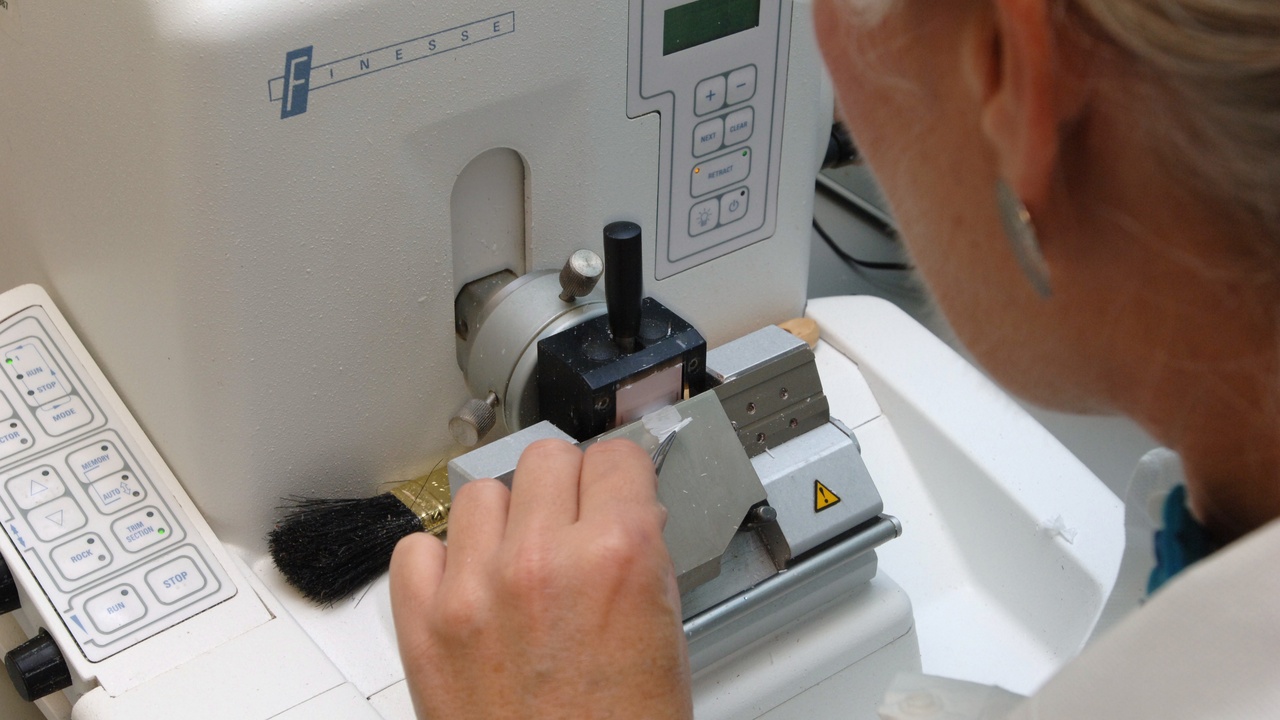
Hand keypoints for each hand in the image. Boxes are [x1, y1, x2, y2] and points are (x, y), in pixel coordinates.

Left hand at [390, 438, 693, 718]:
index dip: (621, 475)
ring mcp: (474, 588)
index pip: (615, 455)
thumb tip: (623, 512)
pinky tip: (472, 586)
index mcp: (616, 556)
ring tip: (520, 560)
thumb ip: (640, 556)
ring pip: (481, 493)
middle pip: (546, 458)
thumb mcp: (665, 634)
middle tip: (573, 524)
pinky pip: (420, 548)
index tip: (616, 485)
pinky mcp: (423, 623)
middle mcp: (540, 560)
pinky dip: (443, 561)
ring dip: (505, 518)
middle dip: (566, 487)